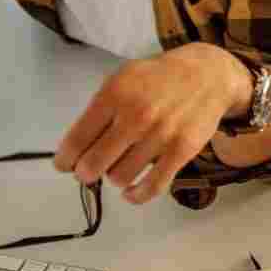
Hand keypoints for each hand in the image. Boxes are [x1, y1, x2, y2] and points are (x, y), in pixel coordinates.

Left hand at [53, 43, 248, 204]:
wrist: (206, 74)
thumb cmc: (158, 79)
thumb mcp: (122, 79)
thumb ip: (99, 109)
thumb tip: (75, 147)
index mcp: (114, 94)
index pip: (77, 139)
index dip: (65, 159)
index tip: (64, 165)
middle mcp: (135, 115)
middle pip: (93, 164)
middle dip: (85, 173)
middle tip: (88, 171)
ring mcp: (160, 135)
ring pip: (119, 178)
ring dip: (113, 177)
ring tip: (117, 168)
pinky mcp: (182, 151)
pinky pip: (152, 187)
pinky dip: (136, 196)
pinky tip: (130, 192)